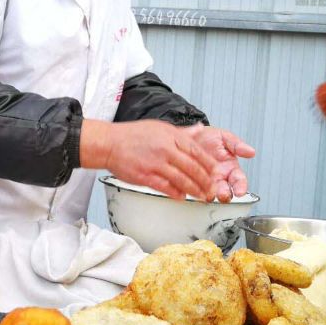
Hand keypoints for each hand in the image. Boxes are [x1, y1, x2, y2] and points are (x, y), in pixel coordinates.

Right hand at [80, 119, 254, 201]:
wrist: (109, 143)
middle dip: (205, 181)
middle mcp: (166, 149)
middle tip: (212, 188)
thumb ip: (181, 132)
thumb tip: (200, 129)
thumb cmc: (133, 135)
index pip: (197, 151)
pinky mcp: (145, 176)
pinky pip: (166, 187)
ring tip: (201, 196)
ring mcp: (156, 163)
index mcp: (171, 136)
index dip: (209, 164)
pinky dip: (176, 193)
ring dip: (194, 190)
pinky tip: (182, 197)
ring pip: (182, 180)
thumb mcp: (160, 127)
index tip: (216, 172)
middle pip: (193, 167)